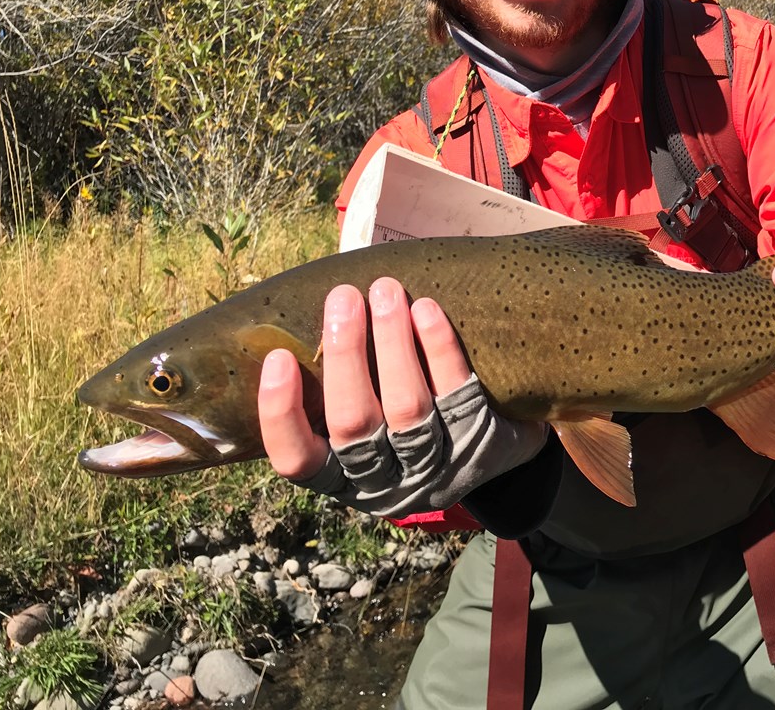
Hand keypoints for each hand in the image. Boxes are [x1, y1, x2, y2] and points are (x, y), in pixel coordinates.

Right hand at [258, 278, 546, 515]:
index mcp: (341, 478)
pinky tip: (426, 309)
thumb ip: (336, 383)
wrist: (495, 452)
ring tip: (385, 291)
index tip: (279, 357)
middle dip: (345, 355)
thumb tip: (315, 310)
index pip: (297, 460)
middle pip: (354, 423)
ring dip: (392, 343)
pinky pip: (457, 392)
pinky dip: (438, 348)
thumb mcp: (365, 418)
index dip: (281, 413)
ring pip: (407, 407)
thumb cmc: (402, 417)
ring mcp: (435, 466)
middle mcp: (385, 482)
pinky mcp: (479, 443)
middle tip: (343, 297)